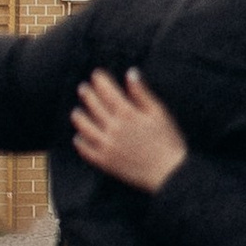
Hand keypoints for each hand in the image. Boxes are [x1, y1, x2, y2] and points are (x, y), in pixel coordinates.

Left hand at [72, 68, 189, 192]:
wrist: (169, 173)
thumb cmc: (168, 141)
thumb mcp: (159, 112)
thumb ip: (142, 93)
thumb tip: (131, 73)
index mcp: (127, 114)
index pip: (107, 92)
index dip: (100, 81)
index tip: (96, 74)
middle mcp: (113, 128)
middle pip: (94, 106)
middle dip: (87, 94)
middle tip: (83, 88)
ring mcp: (107, 146)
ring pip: (85, 128)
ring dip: (79, 117)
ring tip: (76, 111)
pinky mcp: (106, 162)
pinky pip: (87, 151)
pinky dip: (80, 143)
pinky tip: (78, 138)